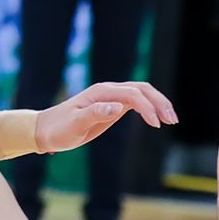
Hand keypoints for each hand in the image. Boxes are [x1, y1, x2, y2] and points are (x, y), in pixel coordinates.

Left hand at [35, 82, 177, 152]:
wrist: (46, 130)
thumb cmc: (59, 129)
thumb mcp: (75, 124)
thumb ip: (95, 114)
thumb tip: (118, 108)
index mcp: (101, 93)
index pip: (132, 94)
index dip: (147, 107)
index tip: (156, 124)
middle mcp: (108, 91)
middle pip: (142, 89)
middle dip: (159, 102)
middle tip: (172, 120)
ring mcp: (111, 98)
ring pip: (142, 93)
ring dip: (158, 103)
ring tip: (171, 120)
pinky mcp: (112, 106)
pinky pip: (136, 102)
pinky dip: (150, 108)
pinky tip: (157, 120)